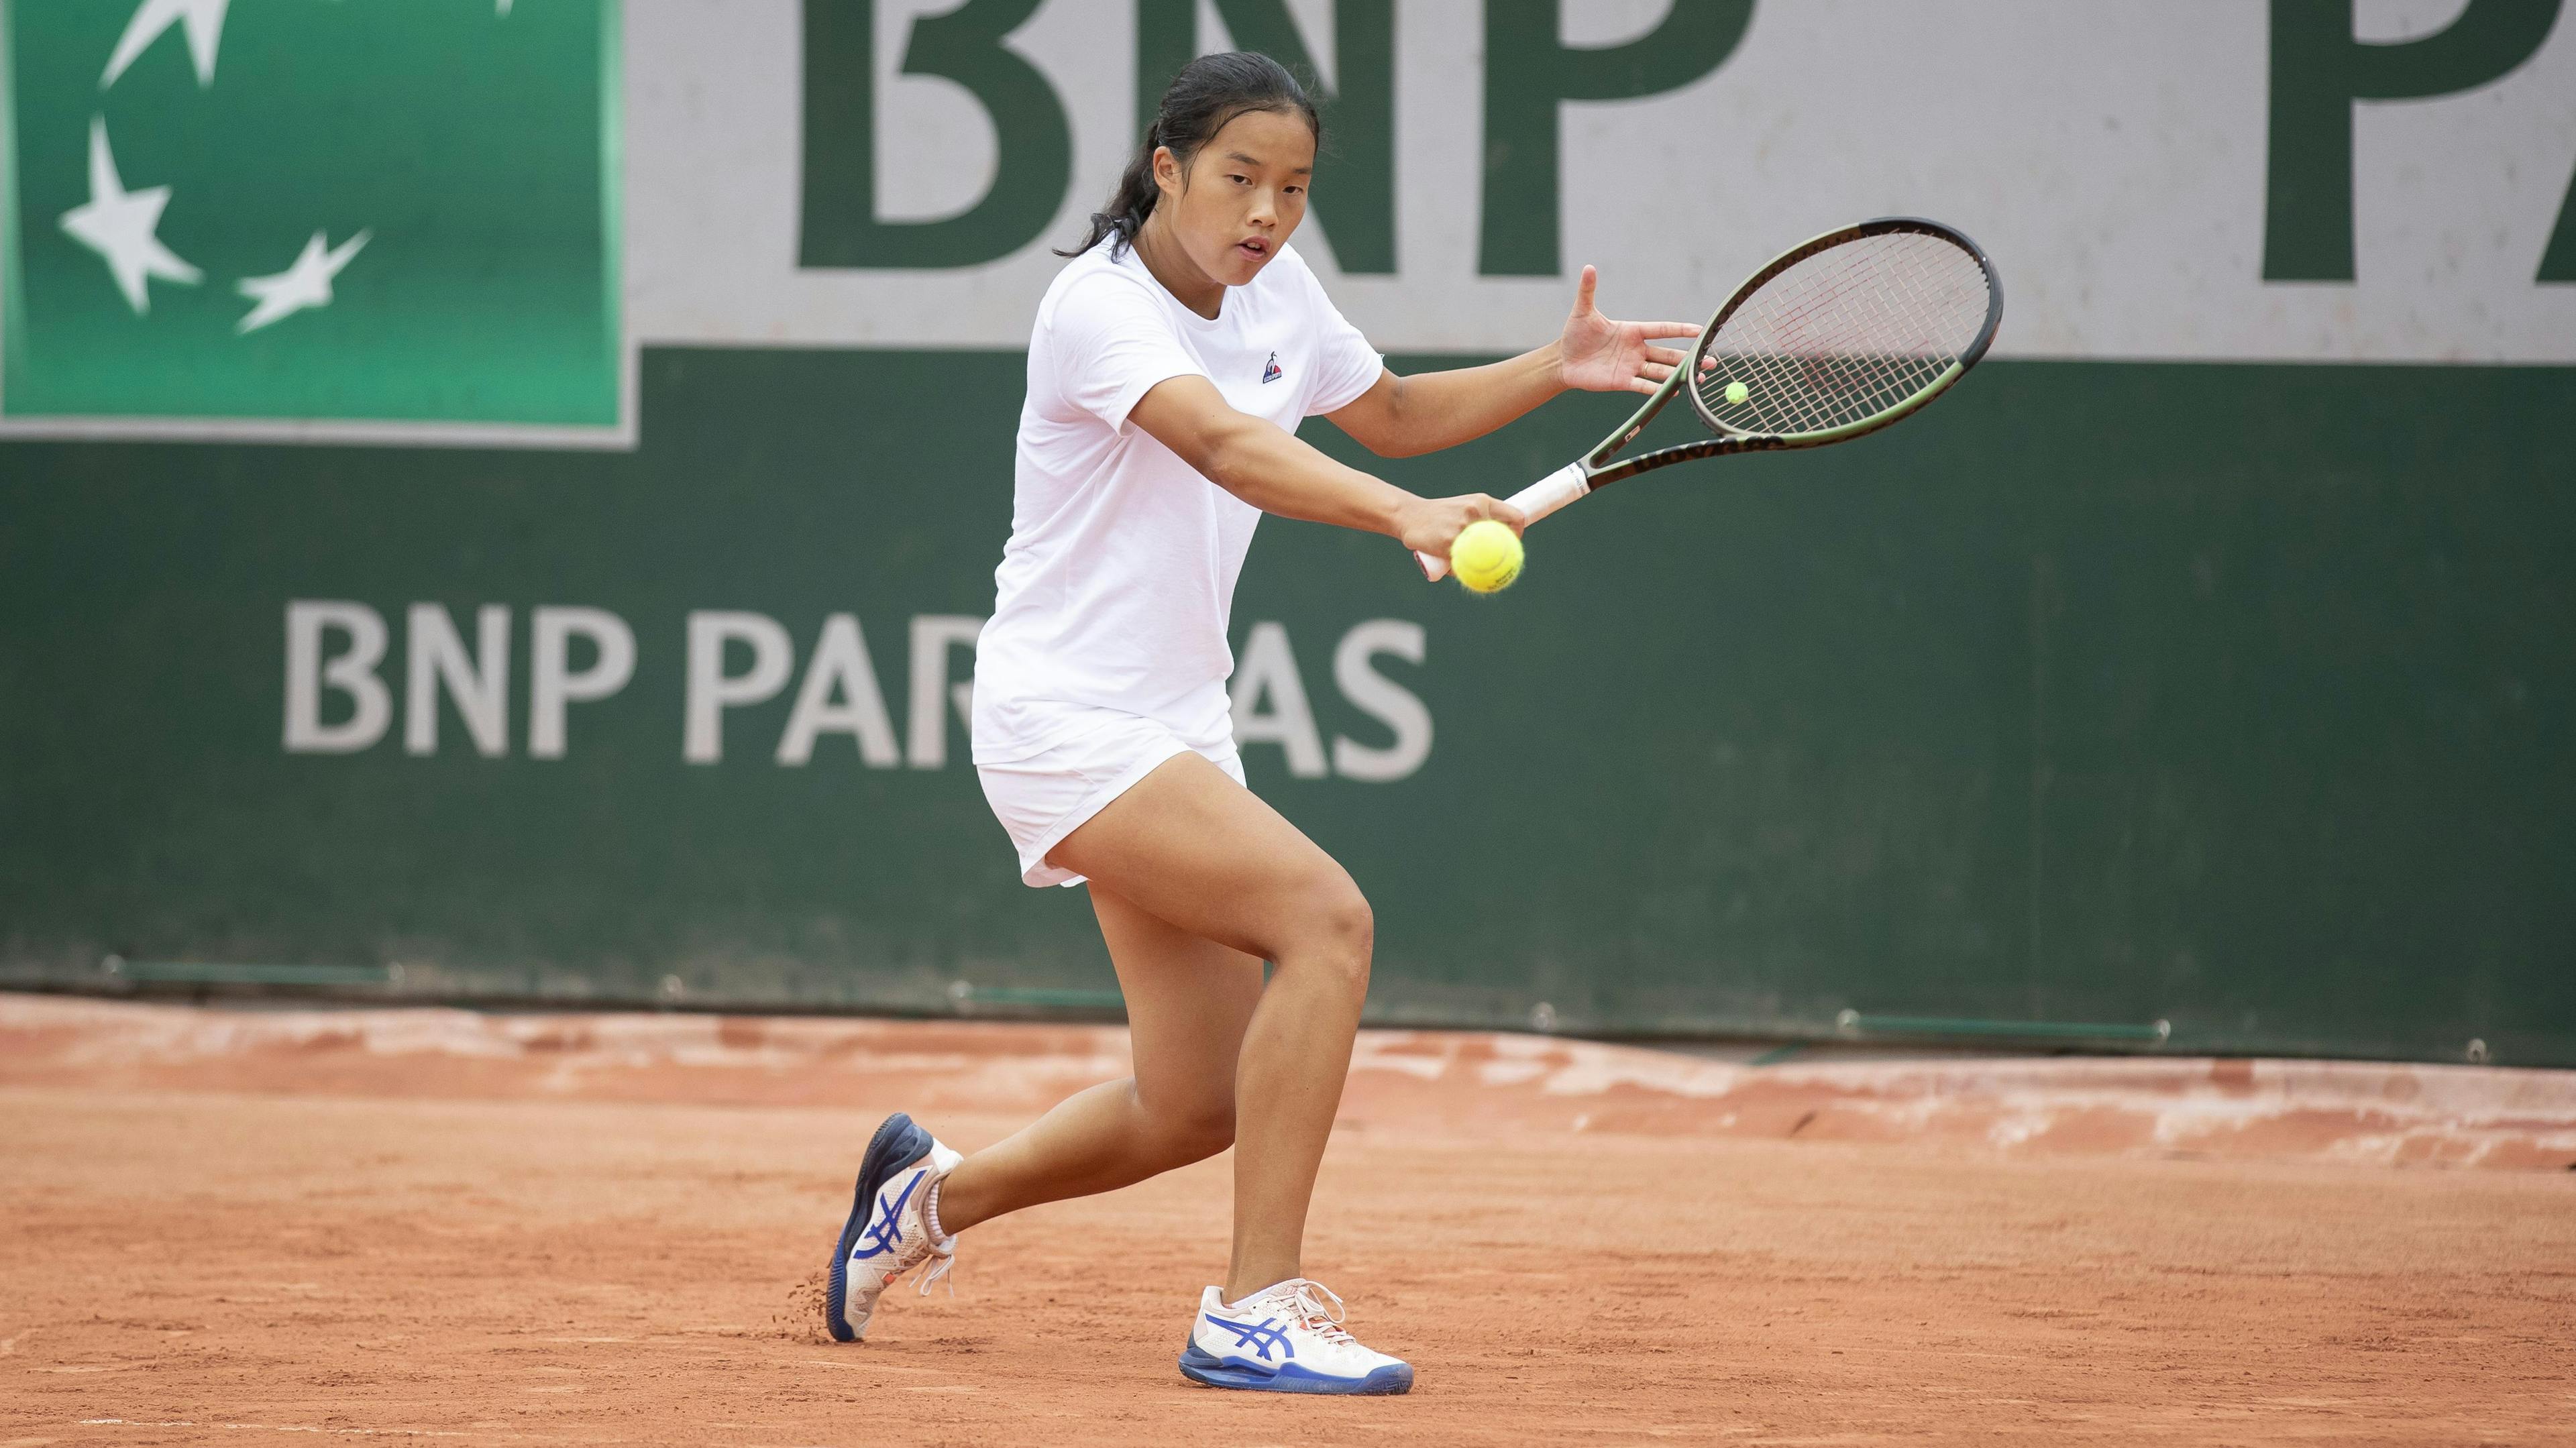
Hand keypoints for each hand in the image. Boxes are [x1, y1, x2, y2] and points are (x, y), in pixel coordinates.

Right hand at [1392, 492, 1525, 557]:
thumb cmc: (1440, 515)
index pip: (1515, 516)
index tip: (1510, 543)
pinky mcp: (1450, 543)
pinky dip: (1459, 570)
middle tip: (1495, 560)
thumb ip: (1481, 519)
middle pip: (1502, 539)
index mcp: (1482, 501)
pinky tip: (1451, 567)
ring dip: (1475, 564)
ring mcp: (1463, 527)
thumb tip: (1503, 543)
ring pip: (1482, 555)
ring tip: (1462, 561)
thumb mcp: (1464, 507)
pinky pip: (1464, 564)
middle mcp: (1475, 511)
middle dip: (1501, 553)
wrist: (1409, 515)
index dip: (1518, 533)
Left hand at [1556, 265, 1700, 395]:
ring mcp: (1631, 366)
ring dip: (1679, 375)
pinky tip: (1674, 392)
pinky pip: (1644, 386)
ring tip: (1699, 377)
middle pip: (1668, 353)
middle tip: (1711, 359)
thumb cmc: (1574, 334)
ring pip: (1661, 371)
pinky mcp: (1623, 381)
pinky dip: (1658, 390)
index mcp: (1632, 331)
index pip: (1662, 329)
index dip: (1680, 329)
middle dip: (1689, 356)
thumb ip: (1588, 291)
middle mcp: (1636, 349)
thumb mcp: (1583, 312)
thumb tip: (1588, 267)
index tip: (1700, 329)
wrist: (1563, 360)